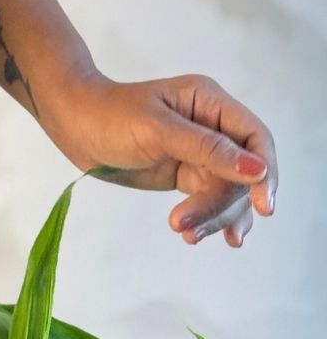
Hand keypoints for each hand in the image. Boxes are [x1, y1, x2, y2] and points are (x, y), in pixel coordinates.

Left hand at [44, 69, 277, 249]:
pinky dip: (210, 219)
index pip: (255, 137)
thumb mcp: (157, 130)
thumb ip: (207, 149)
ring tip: (184, 232)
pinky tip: (204, 237)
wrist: (74, 125)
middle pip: (243, 174)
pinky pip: (211, 200)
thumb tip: (257, 170)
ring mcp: (200, 152)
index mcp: (209, 101)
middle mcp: (211, 126)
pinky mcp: (186, 174)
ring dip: (213, 216)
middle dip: (221, 203)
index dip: (265, 172)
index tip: (263, 207)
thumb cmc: (110, 115)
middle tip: (187, 223)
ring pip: (228, 193)